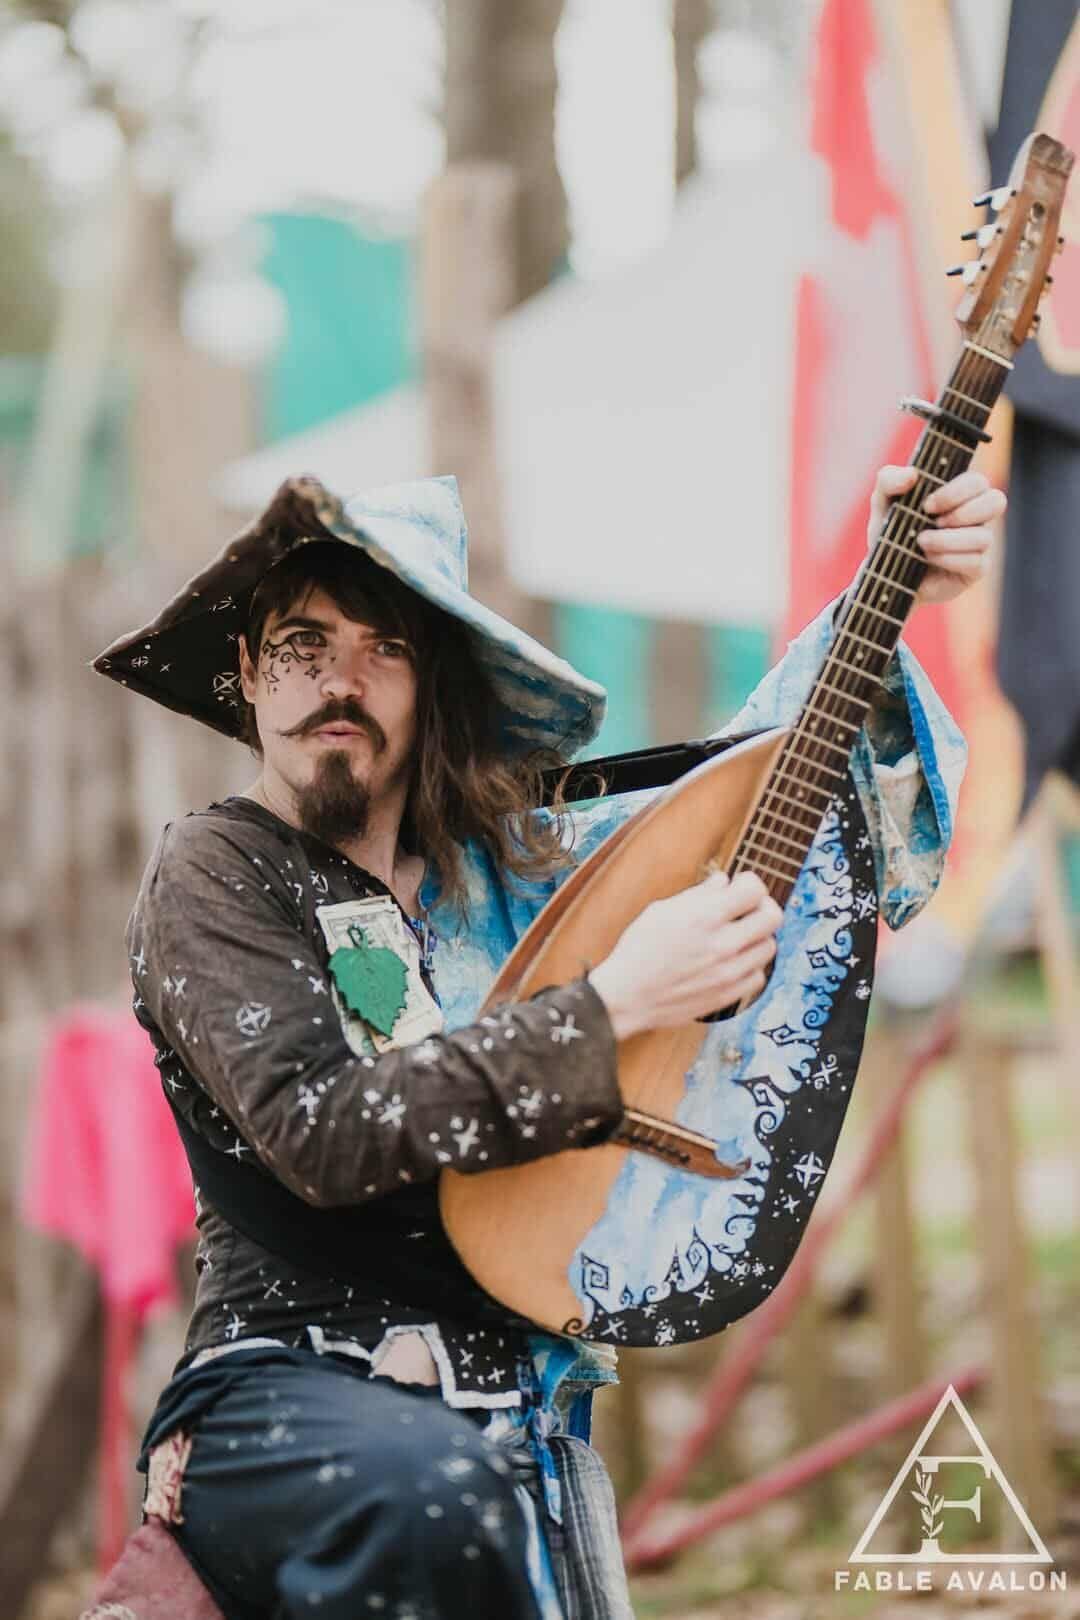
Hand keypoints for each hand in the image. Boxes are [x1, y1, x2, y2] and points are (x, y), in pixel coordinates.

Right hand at [588, 872, 782, 1040]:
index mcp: (705, 917)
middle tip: (749, 909)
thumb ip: (699, 895)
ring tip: (738, 936)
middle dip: (763, 907)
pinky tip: (733, 961)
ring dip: (757, 937)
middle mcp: (722, 944)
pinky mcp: (728, 994)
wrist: (628, 996)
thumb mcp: (662, 910)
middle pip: (773, 917)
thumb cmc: (639, 949)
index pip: (755, 889)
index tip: (741, 886)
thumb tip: (724, 882)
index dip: (750, 882)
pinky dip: (750, 965)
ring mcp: (728, 972)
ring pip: (769, 947)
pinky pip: (758, 976)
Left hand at [868, 465, 1005, 605]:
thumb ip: (889, 479)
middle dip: (962, 512)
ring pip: (984, 536)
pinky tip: (928, 558)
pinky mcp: (975, 570)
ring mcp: (978, 544)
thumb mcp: (883, 502)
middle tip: (933, 521)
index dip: (956, 491)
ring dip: (949, 539)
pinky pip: (977, 562)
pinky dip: (949, 558)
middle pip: (996, 501)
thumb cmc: (890, 531)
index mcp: (960, 494)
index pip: (977, 482)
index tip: (926, 505)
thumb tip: (912, 475)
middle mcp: (975, 517)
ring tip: (922, 542)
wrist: (885, 572)